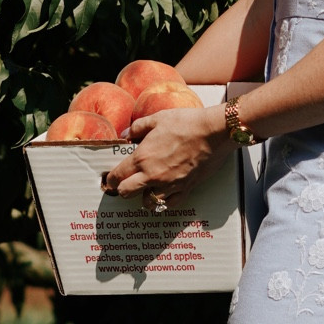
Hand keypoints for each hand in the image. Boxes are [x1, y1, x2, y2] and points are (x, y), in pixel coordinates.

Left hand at [102, 106, 227, 197]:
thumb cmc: (186, 123)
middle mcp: (152, 175)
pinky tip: (164, 194)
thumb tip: (126, 134)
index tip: (111, 178)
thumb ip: (138, 127)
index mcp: (142, 158)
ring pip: (147, 202)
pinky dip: (165, 201)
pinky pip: (170, 204)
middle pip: (126, 193)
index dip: (111, 179)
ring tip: (146, 189)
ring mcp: (169, 185)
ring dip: (144, 196)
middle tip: (125, 183)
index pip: (117, 176)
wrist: (213, 132)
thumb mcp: (157, 119)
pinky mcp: (186, 188)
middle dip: (122, 189)